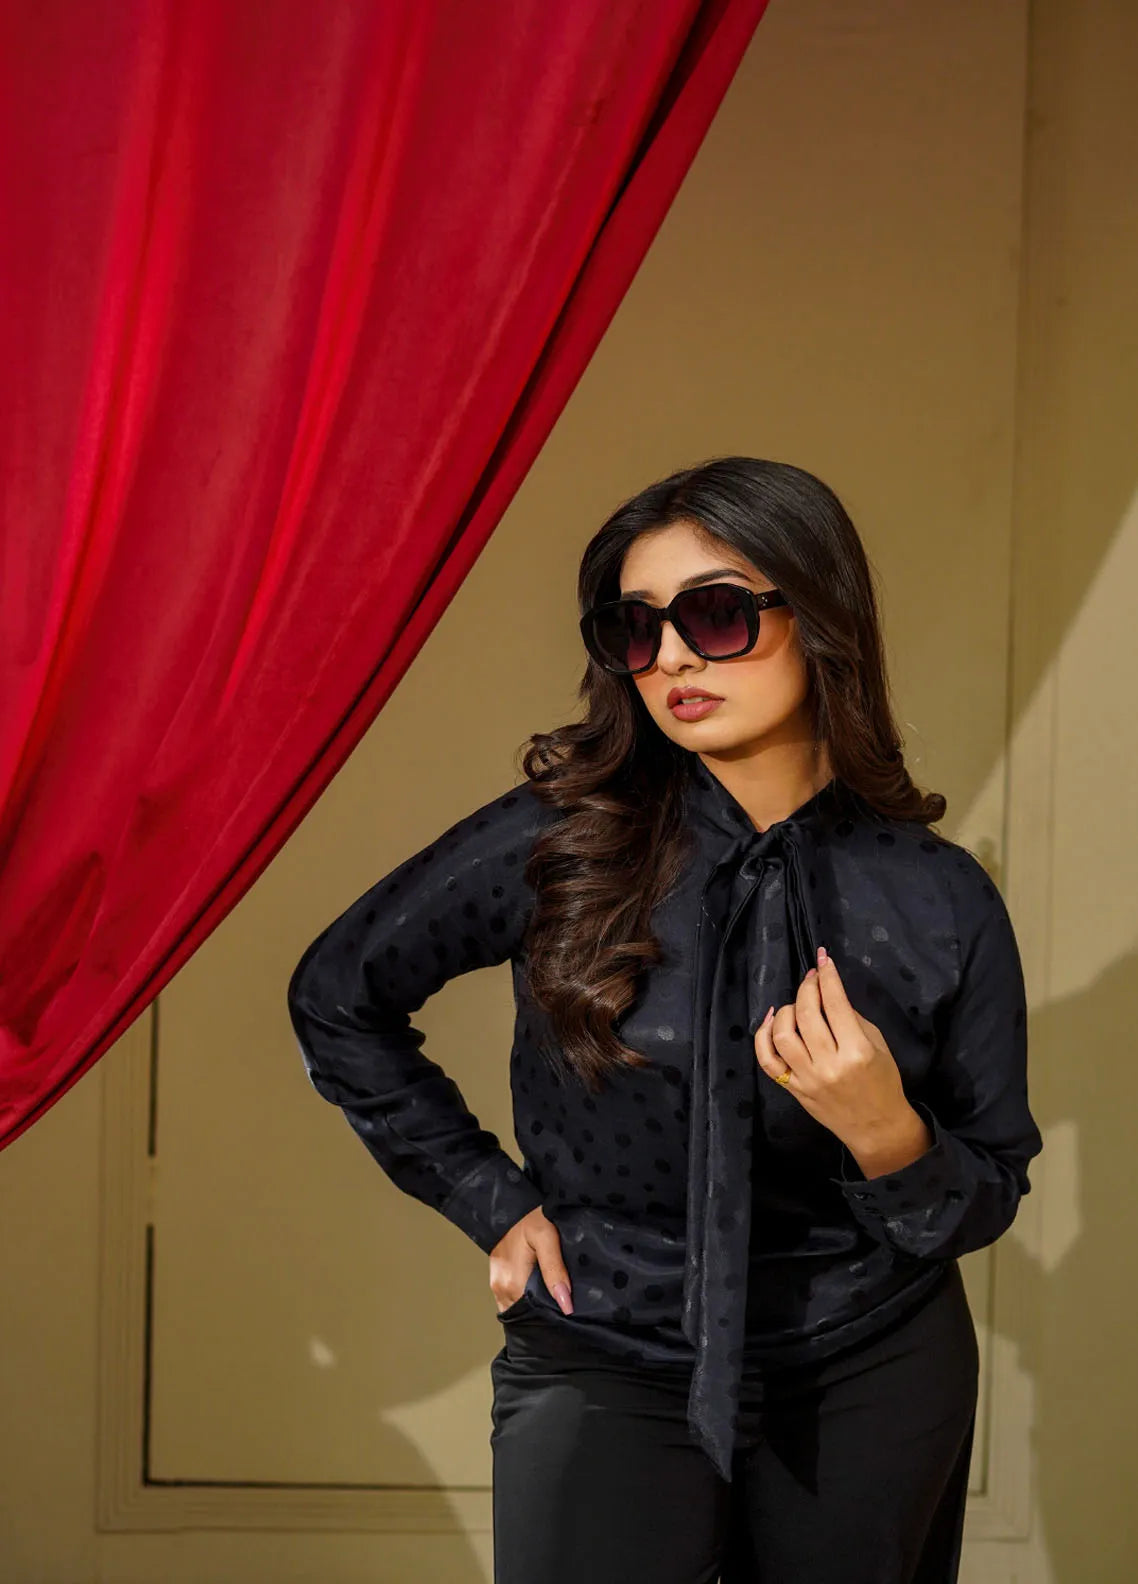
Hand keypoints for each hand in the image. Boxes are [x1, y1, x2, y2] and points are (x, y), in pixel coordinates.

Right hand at [489, 1205, 573, 1314]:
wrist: (509, 1204)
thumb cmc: (528, 1217)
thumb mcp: (547, 1238)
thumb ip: (555, 1271)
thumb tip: (566, 1306)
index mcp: (513, 1284)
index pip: (536, 1316)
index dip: (554, 1316)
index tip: (570, 1313)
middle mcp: (501, 1289)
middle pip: (527, 1315)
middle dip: (546, 1315)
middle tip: (566, 1306)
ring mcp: (497, 1286)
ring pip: (520, 1310)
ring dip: (536, 1308)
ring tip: (555, 1299)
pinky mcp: (498, 1280)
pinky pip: (513, 1300)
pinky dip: (527, 1301)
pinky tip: (541, 1292)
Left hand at [753, 946, 931, 1170]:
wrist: (876, 1127)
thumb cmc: (883, 1082)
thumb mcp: (878, 1045)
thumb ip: (852, 1019)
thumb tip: (827, 994)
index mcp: (856, 1051)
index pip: (835, 1004)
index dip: (827, 977)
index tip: (823, 958)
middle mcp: (829, 1065)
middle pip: (806, 1015)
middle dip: (807, 988)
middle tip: (812, 976)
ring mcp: (807, 1079)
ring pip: (783, 1035)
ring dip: (786, 1009)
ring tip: (797, 1003)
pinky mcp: (793, 1089)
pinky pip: (767, 1061)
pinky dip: (763, 1036)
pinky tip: (771, 1020)